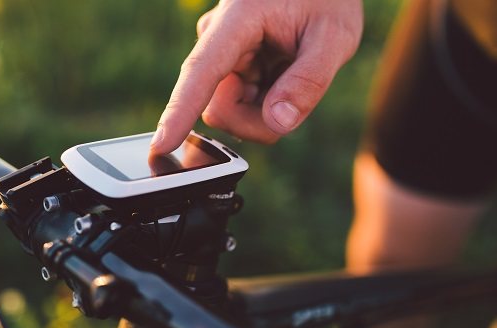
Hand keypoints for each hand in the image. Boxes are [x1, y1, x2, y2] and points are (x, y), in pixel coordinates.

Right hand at [149, 0, 362, 153]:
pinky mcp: (225, 68)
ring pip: (228, 112)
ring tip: (291, 74)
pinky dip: (263, 103)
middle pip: (220, 108)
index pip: (202, 70)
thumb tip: (277, 123)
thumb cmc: (329, 1)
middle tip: (297, 99)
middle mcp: (217, 37)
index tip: (161, 144)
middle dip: (257, 119)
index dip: (180, 111)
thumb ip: (308, 81)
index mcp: (238, 18)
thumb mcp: (335, 36)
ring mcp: (219, 54)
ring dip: (262, 110)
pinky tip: (280, 74)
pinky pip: (237, 105)